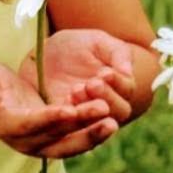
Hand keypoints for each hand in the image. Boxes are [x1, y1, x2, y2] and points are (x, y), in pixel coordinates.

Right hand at [0, 63, 117, 158]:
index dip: (50, 117)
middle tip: (104, 113)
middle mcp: (27, 142)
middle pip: (56, 138)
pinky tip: (110, 123)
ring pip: (70, 145)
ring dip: (92, 135)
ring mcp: (41, 145)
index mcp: (9, 125)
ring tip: (113, 123)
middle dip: (81, 126)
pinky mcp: (52, 142)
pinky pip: (74, 142)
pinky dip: (91, 135)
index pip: (32, 123)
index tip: (70, 109)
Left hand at [19, 29, 134, 124]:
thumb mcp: (96, 42)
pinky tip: (64, 101)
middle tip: (92, 83)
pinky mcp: (62, 124)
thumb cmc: (76, 46)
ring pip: (95, 125)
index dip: (118, 83)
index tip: (105, 72)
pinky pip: (69, 129)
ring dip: (88, 110)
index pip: (127, 90)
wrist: (44, 55)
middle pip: (118, 113)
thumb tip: (127, 72)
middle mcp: (107, 108)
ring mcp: (85, 119)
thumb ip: (117, 53)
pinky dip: (68, 118)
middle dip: (106, 97)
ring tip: (76, 90)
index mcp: (119, 89)